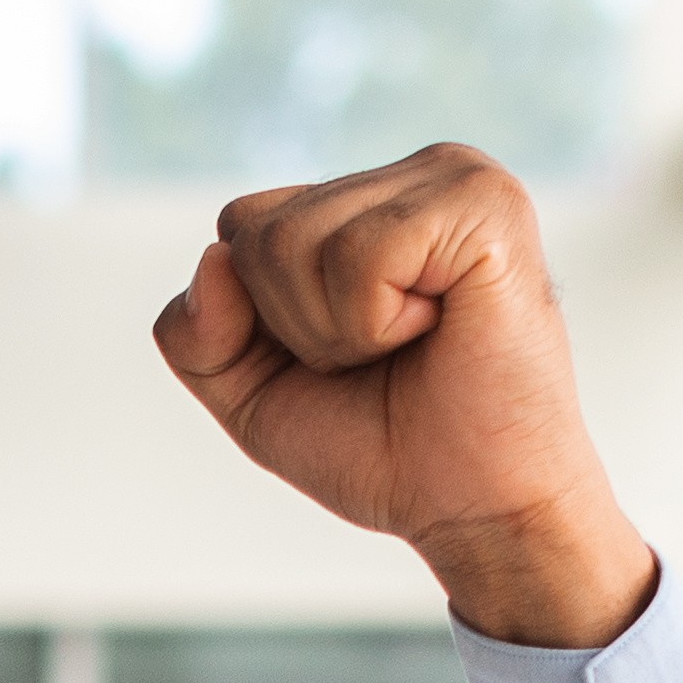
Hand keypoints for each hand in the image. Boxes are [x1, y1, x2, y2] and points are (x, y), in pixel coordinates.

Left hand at [153, 144, 658, 650]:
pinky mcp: (486, 202)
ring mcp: (453, 176)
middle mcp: (411, 173)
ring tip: (412, 344)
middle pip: (255, 232)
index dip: (265, 320)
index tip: (345, 356)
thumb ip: (197, 333)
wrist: (476, 509)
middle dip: (297, 327)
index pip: (239, 226)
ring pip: (294, 240)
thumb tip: (212, 257)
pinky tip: (439, 328)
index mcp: (367, 198)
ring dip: (338, 329)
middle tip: (384, 358)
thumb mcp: (252, 396)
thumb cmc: (382, 448)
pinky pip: (360, 255)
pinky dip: (378, 321)